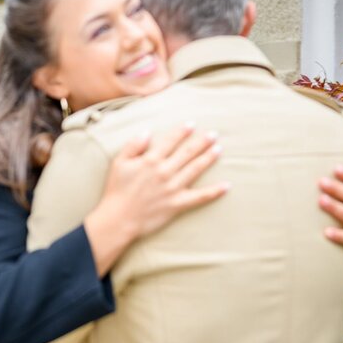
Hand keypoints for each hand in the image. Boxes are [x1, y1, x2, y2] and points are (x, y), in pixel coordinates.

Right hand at [85, 123, 228, 275]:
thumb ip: (133, 145)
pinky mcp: (177, 204)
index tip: (192, 124)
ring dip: (209, 158)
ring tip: (219, 149)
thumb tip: (147, 132)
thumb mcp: (119, 163)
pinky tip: (226, 186)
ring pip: (195, 169)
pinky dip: (214, 192)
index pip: (170, 141)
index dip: (182, 131)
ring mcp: (173, 188)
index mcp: (151, 160)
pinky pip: (199, 197)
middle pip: (187, 152)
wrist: (118, 219)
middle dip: (202, 141)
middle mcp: (165, 171)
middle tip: (214, 134)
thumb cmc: (116, 190)